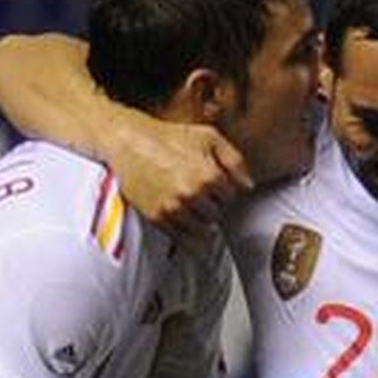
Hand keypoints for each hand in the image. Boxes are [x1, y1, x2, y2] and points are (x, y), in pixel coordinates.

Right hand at [104, 110, 252, 244]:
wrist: (129, 142)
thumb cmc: (167, 137)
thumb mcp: (209, 137)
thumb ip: (235, 161)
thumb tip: (248, 186)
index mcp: (209, 175)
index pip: (232, 197)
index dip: (224, 190)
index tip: (215, 185)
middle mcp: (192, 195)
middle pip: (218, 214)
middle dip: (212, 205)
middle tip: (200, 193)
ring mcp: (174, 209)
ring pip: (203, 229)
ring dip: (201, 220)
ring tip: (191, 204)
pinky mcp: (158, 218)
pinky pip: (183, 239)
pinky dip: (189, 235)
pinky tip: (186, 222)